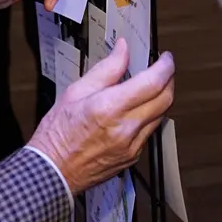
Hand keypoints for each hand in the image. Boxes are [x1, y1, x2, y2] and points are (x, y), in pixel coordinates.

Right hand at [28, 39, 174, 193]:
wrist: (52, 171)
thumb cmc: (58, 133)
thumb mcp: (76, 91)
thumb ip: (106, 68)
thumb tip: (122, 49)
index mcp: (109, 108)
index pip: (153, 82)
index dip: (165, 66)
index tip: (165, 58)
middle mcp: (125, 128)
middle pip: (165, 98)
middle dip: (169, 79)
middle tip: (163, 68)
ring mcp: (131, 145)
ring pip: (161, 115)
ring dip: (161, 97)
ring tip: (151, 87)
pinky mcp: (132, 156)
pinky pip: (151, 131)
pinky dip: (151, 116)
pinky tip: (139, 109)